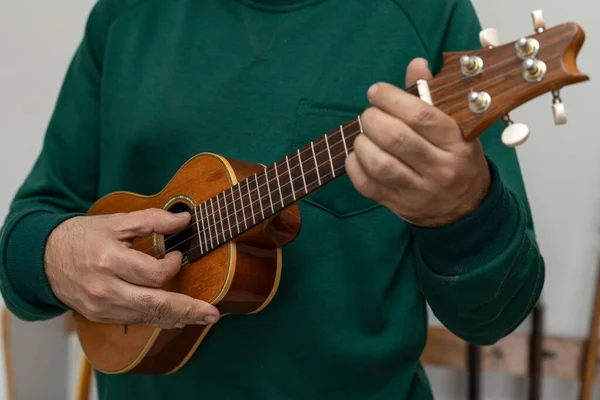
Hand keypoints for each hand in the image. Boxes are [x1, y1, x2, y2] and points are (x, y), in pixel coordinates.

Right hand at [44, 209, 219, 328]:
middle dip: (188, 310)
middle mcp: (105, 288)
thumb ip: (151, 219)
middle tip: (212, 314)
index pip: (153, 274)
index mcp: (109, 260)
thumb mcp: (115, 221)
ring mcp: (102, 306)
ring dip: (178, 317)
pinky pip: (136, 320)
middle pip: (154, 304)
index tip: (178, 256)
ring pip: (147, 317)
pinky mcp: (101, 316)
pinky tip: (176, 319)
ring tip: (202, 317)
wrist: (44, 259)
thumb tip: (184, 219)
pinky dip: (158, 320)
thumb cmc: (82, 236)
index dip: (173, 266)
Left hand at [346, 58, 490, 227]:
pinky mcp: (399, 205)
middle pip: (395, 138)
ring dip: (362, 143)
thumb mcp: (456, 127)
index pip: (420, 115)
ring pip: (379, 164)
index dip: (391, 98)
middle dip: (373, 119)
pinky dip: (354, 166)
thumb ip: (432, 96)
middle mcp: (440, 168)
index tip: (377, 92)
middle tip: (370, 114)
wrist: (466, 208)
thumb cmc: (457, 160)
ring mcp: (419, 190)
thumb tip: (416, 65)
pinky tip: (358, 155)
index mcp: (457, 143)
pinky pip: (367, 185)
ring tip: (363, 134)